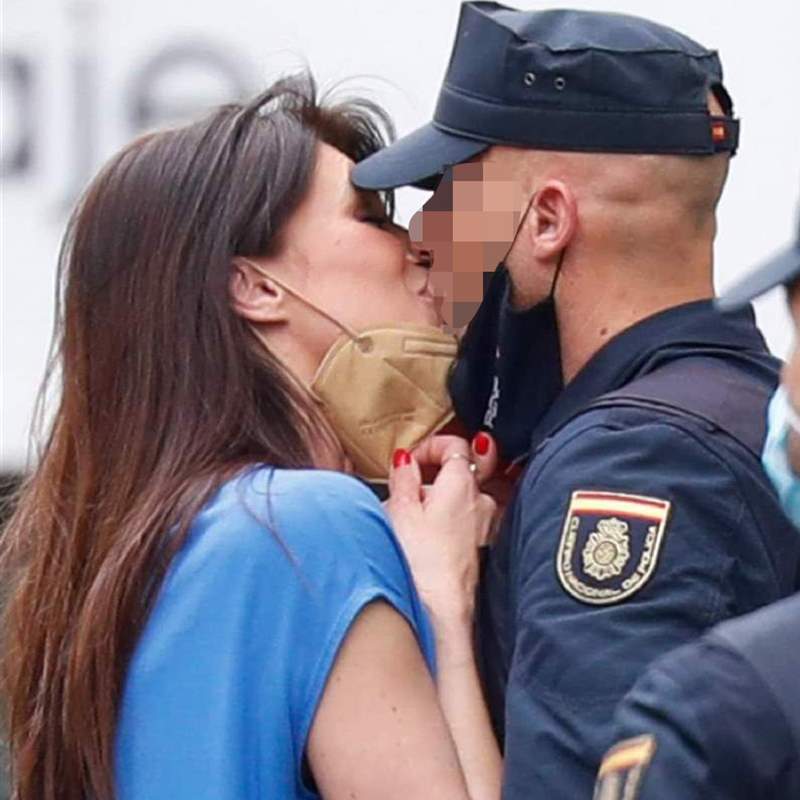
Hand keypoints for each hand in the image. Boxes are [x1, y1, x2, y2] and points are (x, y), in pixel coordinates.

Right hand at [385, 439, 495, 623]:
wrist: (438, 609)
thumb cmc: (421, 563)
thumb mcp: (399, 509)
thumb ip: (403, 476)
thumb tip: (405, 460)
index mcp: (462, 484)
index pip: (456, 445)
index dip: (431, 446)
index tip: (411, 459)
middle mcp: (480, 501)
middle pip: (459, 471)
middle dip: (431, 474)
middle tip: (407, 487)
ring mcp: (482, 524)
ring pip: (459, 497)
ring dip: (436, 499)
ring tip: (409, 516)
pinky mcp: (478, 546)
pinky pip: (462, 520)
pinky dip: (444, 519)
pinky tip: (423, 536)